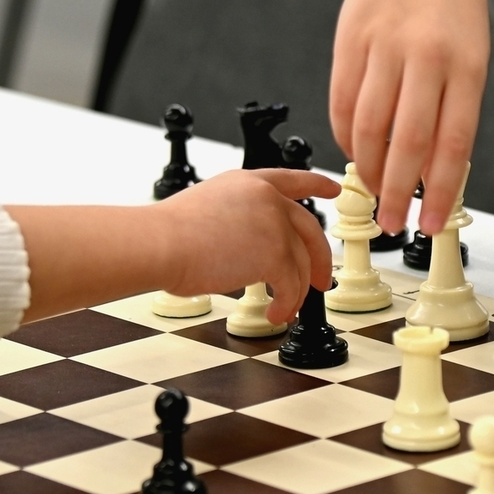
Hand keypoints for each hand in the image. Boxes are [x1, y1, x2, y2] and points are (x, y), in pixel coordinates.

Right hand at [151, 169, 338, 322]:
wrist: (161, 244)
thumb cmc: (168, 235)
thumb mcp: (208, 209)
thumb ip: (238, 220)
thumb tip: (248, 249)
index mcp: (247, 184)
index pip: (291, 180)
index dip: (316, 184)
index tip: (332, 189)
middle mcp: (266, 198)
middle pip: (309, 228)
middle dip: (319, 258)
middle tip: (320, 280)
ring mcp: (274, 225)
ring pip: (301, 263)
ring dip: (296, 292)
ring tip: (285, 309)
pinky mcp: (276, 254)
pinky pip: (291, 286)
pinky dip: (286, 305)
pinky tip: (275, 314)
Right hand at [329, 0, 488, 235]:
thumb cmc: (454, 13)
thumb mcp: (472, 62)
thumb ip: (452, 115)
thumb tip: (431, 178)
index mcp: (466, 67)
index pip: (453, 144)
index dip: (440, 192)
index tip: (430, 222)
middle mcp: (426, 55)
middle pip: (406, 141)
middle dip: (396, 192)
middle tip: (391, 221)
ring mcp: (385, 45)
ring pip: (368, 125)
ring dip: (367, 168)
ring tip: (372, 189)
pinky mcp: (351, 38)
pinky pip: (341, 101)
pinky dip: (345, 136)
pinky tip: (354, 150)